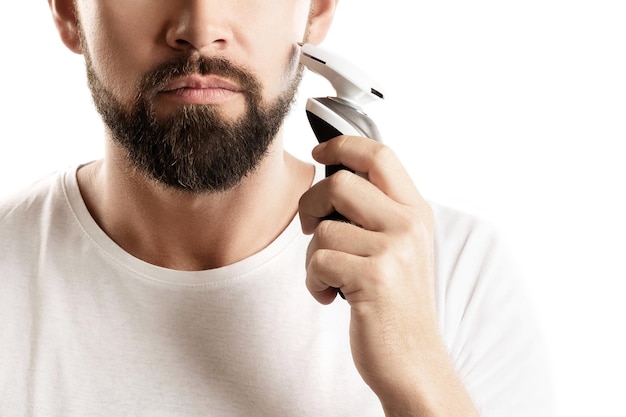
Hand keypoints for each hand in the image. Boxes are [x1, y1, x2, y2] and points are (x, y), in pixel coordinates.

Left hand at [299, 136, 477, 415]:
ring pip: (322, 228)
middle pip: (339, 183)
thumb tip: (332, 178)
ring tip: (331, 278)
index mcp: (416, 212)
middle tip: (311, 228)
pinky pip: (317, 261)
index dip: (343, 145)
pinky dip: (313, 282)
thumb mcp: (399, 249)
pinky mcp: (373, 278)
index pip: (379, 155)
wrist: (415, 361)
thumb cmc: (397, 304)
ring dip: (313, 257)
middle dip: (310, 204)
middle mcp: (409, 225)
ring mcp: (394, 250)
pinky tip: (331, 297)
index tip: (318, 152)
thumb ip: (376, 213)